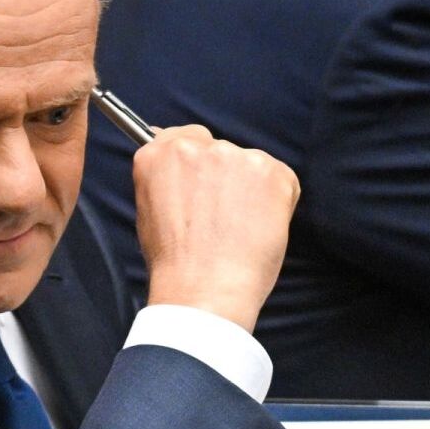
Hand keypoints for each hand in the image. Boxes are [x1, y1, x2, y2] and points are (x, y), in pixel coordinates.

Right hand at [132, 125, 300, 331]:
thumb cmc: (175, 263)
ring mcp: (234, 156)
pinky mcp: (270, 171)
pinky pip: (280, 179)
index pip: (184, 138)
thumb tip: (182, 173)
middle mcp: (194, 147)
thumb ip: (165, 181)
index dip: (197, 164)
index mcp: (157, 154)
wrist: (204, 290)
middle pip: (218, 149)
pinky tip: (259, 230)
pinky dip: (277, 202)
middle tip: (221, 217)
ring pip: (249, 165)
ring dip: (249, 189)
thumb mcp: (149, 213)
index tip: (203, 185)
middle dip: (223, 176)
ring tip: (239, 230)